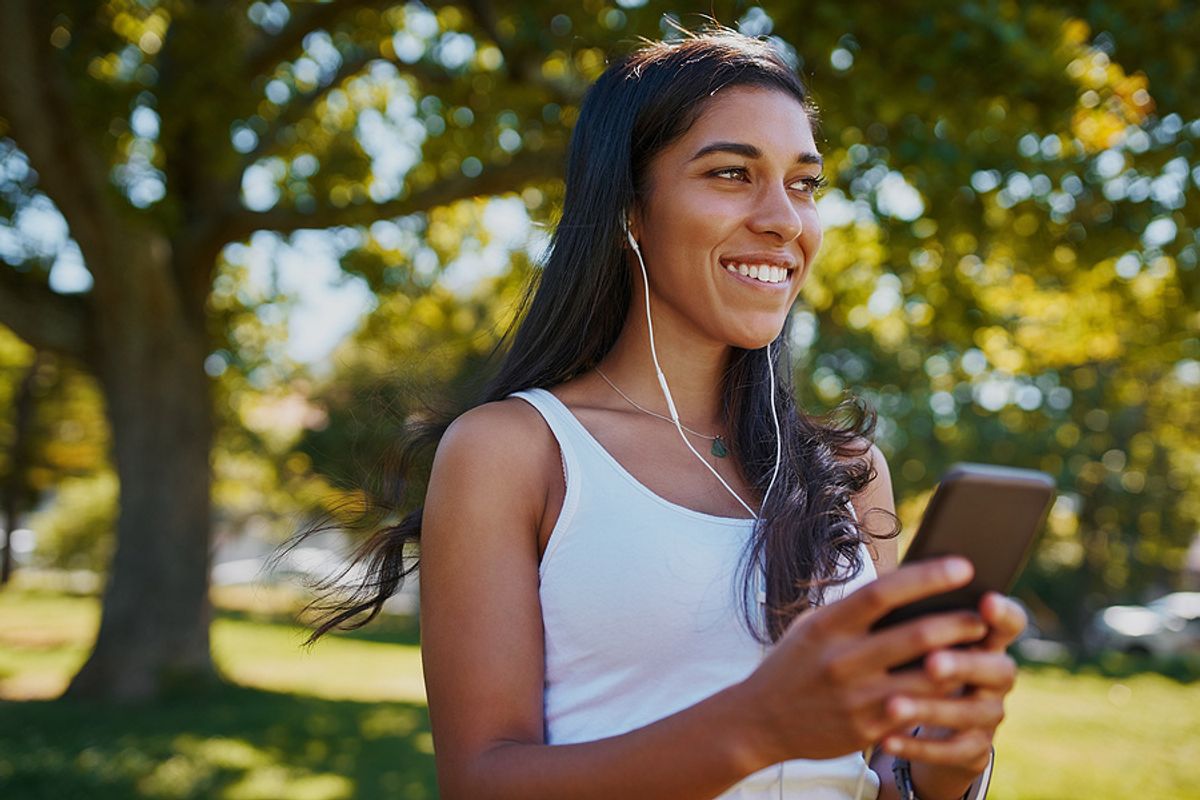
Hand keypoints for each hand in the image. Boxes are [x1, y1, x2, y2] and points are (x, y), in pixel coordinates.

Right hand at [735, 557, 988, 765]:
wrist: (760, 721)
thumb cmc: (794, 663)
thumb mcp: (813, 626)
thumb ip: (854, 610)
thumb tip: (908, 585)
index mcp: (827, 626)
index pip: (883, 592)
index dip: (927, 577)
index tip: (963, 566)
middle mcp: (841, 660)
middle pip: (916, 635)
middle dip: (959, 622)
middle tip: (982, 614)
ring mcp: (856, 698)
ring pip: (927, 677)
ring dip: (961, 661)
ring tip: (980, 649)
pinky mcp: (867, 729)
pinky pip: (918, 711)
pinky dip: (943, 696)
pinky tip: (959, 685)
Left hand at [879, 592, 1027, 798]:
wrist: (928, 719)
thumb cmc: (917, 657)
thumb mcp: (918, 633)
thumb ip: (916, 613)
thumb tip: (890, 582)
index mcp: (986, 639)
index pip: (1011, 622)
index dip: (1004, 613)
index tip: (986, 600)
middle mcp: (996, 676)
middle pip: (996, 669)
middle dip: (964, 665)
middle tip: (932, 662)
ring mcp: (988, 713)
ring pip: (969, 713)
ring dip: (930, 709)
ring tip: (892, 705)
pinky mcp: (973, 749)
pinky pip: (949, 752)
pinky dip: (916, 746)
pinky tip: (885, 739)